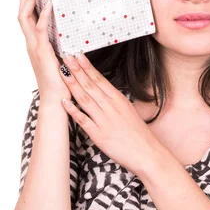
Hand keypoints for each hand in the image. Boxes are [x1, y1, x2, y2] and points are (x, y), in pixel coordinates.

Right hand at [17, 0, 70, 101]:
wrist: (55, 100)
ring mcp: (34, 46)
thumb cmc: (58, 81)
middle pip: (21, 11)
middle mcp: (30, 42)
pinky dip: (44, 14)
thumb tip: (66, 32)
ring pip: (25, 17)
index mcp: (34, 43)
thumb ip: (59, 45)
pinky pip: (41, 29)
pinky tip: (49, 3)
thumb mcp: (59, 58)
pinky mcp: (42, 52)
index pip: (26, 15)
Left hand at [59, 52, 163, 176]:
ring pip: (85, 98)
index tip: (77, 55)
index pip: (99, 79)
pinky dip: (73, 110)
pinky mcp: (99, 135)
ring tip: (62, 72)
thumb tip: (103, 92)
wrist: (147, 153)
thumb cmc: (138, 134)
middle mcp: (110, 107)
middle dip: (76, 70)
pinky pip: (83, 120)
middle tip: (66, 56)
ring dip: (72, 84)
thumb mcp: (128, 110)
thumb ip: (114, 101)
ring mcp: (104, 120)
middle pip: (90, 85)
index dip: (87, 67)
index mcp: (118, 99)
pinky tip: (64, 101)